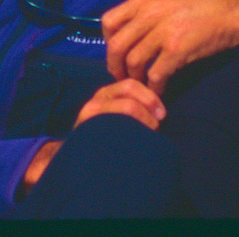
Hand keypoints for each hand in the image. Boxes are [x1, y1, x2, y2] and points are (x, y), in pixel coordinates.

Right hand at [19, 80, 164, 197]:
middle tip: (159, 122)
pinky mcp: (88, 127)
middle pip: (129, 89)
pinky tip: (135, 144)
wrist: (76, 155)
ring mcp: (91, 112)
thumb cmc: (105, 136)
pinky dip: (131, 133)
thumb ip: (131, 107)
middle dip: (149, 103)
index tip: (162, 114)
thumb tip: (159, 112)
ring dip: (143, 119)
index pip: (131, 84)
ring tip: (149, 134)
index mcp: (107, 93)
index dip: (150, 96)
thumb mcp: (115, 116)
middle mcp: (98, 99)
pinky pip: (115, 125)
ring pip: (125, 106)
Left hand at [102, 0, 238, 94]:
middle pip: (117, 46)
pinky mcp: (177, 50)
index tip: (117, 53)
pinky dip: (153, 87)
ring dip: (134, 79)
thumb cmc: (199, 5)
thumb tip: (126, 33)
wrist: (231, 10)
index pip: (108, 22)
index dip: (108, 42)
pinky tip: (159, 90)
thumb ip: (144, 12)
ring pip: (133, 62)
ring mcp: (163, 32)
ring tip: (142, 84)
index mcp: (144, 0)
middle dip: (115, 67)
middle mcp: (150, 14)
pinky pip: (155, 75)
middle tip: (123, 77)